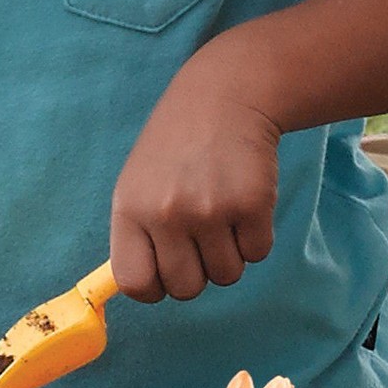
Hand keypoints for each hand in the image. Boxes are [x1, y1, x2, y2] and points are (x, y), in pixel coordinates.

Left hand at [109, 57, 280, 302]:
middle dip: (197, 273)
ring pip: (226, 275)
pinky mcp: (252, 204)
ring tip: (221, 215)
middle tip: (200, 240)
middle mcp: (166, 214)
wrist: (223, 99)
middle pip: (185, 289)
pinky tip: (243, 203)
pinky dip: (255, 237)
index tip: (165, 273)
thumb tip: (144, 289)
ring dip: (229, 255)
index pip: (134, 283)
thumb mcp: (135, 186)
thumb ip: (136, 237)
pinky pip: (258, 253)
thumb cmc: (174, 150)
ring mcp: (210, 210)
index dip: (154, 287)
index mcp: (130, 210)